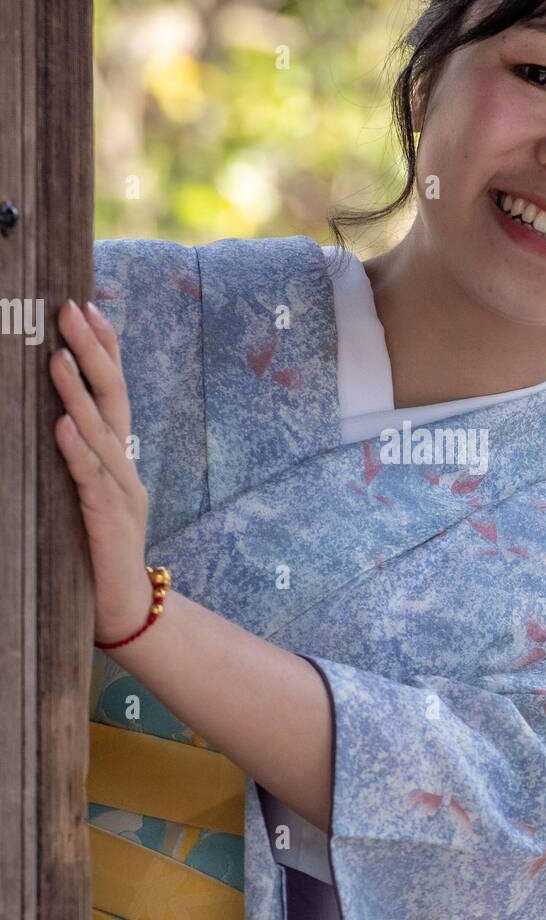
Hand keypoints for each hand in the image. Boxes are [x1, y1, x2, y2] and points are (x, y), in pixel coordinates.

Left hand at [50, 298, 153, 644]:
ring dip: (78, 393)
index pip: (115, 392)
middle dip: (94, 351)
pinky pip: (91, 480)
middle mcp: (124, 468)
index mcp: (118, 459)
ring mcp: (121, 494)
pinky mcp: (107, 523)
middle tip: (71, 310)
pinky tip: (60, 425)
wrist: (121, 612)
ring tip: (58, 358)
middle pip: (116, 398)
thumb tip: (46, 418)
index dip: (107, 348)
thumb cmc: (91, 554)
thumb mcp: (82, 497)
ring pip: (102, 433)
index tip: (89, 306)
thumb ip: (73, 460)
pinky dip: (76, 451)